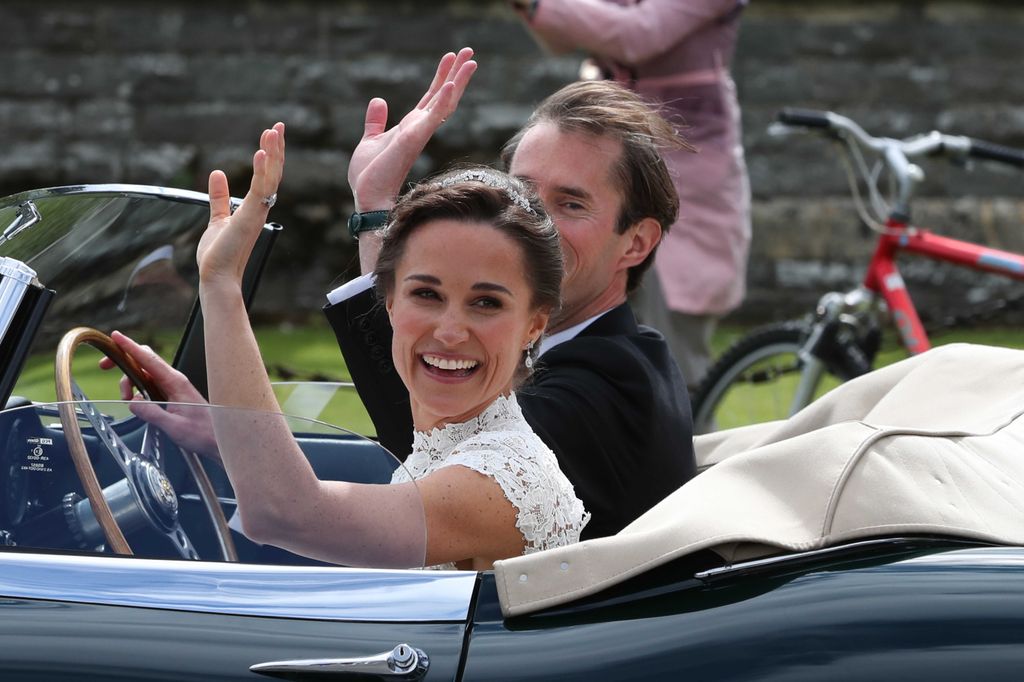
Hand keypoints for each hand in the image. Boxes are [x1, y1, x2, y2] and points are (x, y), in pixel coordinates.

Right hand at [98, 331, 218, 459]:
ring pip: (144, 374)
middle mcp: (174, 380)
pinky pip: (150, 385)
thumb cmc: (204, 433)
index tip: (115, 337)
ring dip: (130, 382)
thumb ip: (151, 413)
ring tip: (128, 399)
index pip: (148, 359)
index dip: (130, 346)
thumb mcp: (173, 426)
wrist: (221, 439)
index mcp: (175, 382)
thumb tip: (133, 402)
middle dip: (123, 361)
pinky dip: (138, 390)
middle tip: (105, 367)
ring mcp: (174, 387)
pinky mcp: (173, 395)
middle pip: (143, 361)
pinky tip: (138, 403)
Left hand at [197, 122, 285, 289]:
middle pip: (273, 173)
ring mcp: (257, 212)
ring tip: (273, 131)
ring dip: (273, 154)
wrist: (217, 276)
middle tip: (278, 126)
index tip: (271, 135)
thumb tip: (217, 173)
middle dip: (276, 148)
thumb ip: (219, 197)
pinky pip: (259, 189)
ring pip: (270, 178)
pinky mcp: (250, 216)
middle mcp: (260, 208)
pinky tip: (261, 153)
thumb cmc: (218, 255)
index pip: (266, 176)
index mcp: (255, 208)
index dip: (270, 155)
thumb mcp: (217, 218)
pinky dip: (261, 170)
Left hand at [347, 48, 476, 211]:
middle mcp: (419, 128)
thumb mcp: (370, 140)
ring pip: (444, 103)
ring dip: (457, 81)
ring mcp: (419, 133)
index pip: (431, 97)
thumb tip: (379, 100)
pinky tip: (450, 85)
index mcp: (411, 127)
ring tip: (470, 60)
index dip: (442, 76)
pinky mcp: (412, 139)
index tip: (451, 57)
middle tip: (470, 51)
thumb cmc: (370, 175)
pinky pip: (432, 117)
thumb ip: (375, 121)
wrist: (369, 197)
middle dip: (457, 73)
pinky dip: (442, 101)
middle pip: (444, 96)